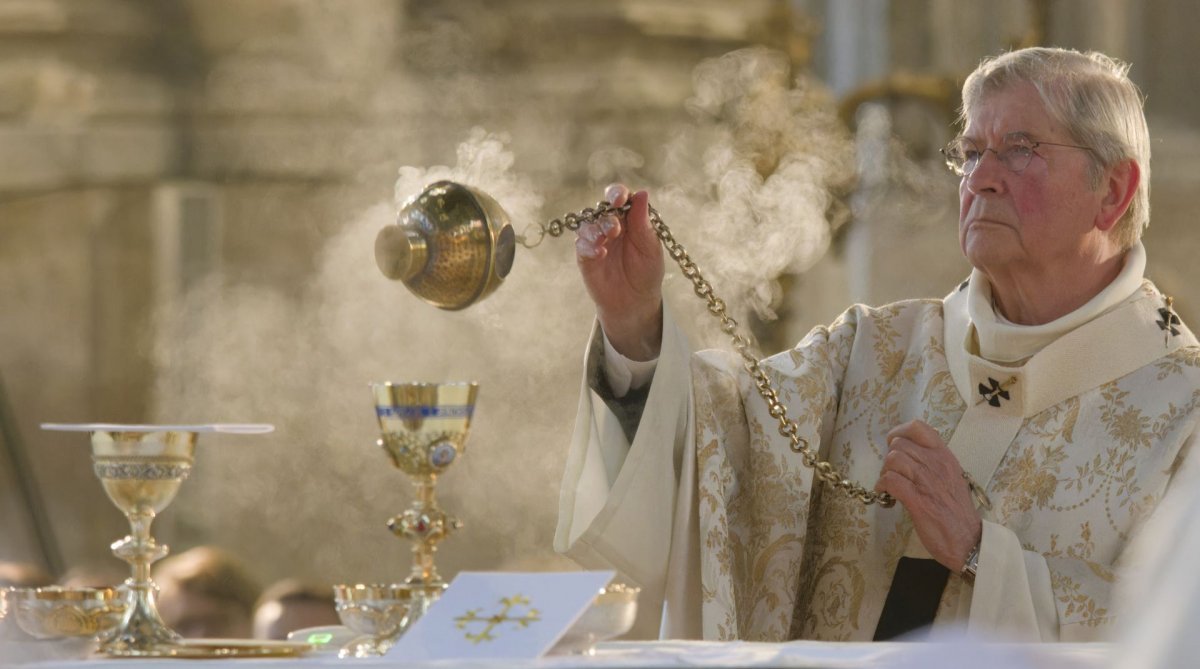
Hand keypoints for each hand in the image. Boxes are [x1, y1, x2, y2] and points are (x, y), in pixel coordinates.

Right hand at [577, 184, 664, 359]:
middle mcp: (610, 225)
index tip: (618, 199)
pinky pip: (580, 245)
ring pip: (587, 224)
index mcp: (628, 218)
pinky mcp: (585, 256)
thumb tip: (641, 193)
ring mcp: (596, 240)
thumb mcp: (650, 247)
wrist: (635, 302)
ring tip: (606, 239)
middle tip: (615, 230)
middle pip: (600, 209)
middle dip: (607, 216)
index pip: (619, 197)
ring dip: (595, 229)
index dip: (616, 194)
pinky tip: (600, 254)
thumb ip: (643, 222)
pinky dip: (588, 246)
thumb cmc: (646, 272)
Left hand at [874, 420, 981, 570]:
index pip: (918, 427)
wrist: (969, 540)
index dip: (899, 432)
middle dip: (890, 459)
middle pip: (899, 444)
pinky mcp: (917, 500)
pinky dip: (883, 487)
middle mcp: (936, 464)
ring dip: (885, 473)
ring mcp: (926, 481)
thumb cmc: (957, 511)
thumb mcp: (950, 477)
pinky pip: (891, 480)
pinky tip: (887, 496)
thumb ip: (933, 463)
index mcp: (944, 456)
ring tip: (890, 487)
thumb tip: (910, 455)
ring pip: (893, 459)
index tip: (895, 446)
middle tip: (894, 475)